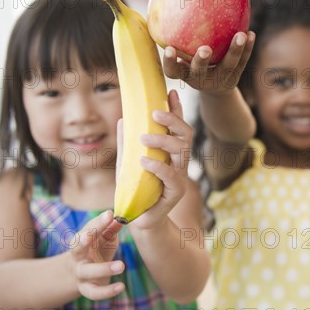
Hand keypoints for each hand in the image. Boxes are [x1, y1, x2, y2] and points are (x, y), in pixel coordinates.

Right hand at [70, 210, 124, 299]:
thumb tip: (121, 219)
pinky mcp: (87, 289)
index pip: (87, 230)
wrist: (76, 274)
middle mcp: (77, 257)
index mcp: (80, 241)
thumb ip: (110, 229)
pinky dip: (107, 291)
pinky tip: (121, 287)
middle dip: (85, 240)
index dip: (97, 223)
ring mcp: (80, 274)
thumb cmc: (94, 249)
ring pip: (88, 272)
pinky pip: (94, 292)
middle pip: (77, 248)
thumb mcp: (101, 239)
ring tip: (121, 266)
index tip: (110, 214)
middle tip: (98, 235)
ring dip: (104, 269)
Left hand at [130, 89, 192, 229]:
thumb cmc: (135, 189)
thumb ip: (127, 143)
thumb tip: (123, 118)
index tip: (170, 92)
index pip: (178, 126)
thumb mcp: (127, 161)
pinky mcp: (175, 192)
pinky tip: (144, 160)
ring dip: (163, 140)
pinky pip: (172, 175)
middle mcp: (179, 161)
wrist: (138, 218)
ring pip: (182, 151)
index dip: (176, 109)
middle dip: (173, 120)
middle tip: (154, 113)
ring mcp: (179, 176)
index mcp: (171, 152)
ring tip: (143, 137)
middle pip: (186, 134)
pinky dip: (158, 166)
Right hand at [162, 31, 254, 94]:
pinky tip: (251, 34)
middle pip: (200, 71)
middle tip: (205, 50)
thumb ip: (177, 37)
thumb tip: (168, 1)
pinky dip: (247, 48)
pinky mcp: (235, 75)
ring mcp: (219, 78)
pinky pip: (242, 61)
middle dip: (202, 61)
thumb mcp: (183, 55)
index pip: (173, 70)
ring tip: (241, 35)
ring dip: (234, 51)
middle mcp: (201, 78)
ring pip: (228, 65)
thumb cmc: (192, 62)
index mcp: (185, 73)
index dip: (171, 62)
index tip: (170, 49)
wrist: (215, 87)